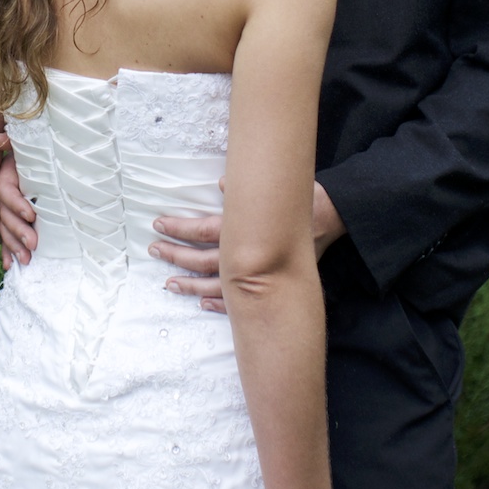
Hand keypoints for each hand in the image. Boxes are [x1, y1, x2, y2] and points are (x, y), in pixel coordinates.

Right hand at [0, 134, 37, 268]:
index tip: (31, 214)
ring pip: (5, 231)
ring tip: (26, 261)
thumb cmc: (34, 152)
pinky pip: (7, 239)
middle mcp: (4, 197)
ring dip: (14, 246)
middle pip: (5, 216)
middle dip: (18, 231)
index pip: (6, 193)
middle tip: (33, 244)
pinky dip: (8, 252)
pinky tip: (11, 266)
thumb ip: (12, 140)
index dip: (17, 204)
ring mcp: (7, 211)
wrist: (38, 161)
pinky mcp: (14, 222)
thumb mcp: (25, 144)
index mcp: (6, 178)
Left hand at [152, 182, 347, 312]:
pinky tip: (204, 303)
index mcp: (248, 230)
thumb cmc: (304, 198)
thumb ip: (245, 188)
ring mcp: (261, 275)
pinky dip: (221, 303)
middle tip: (154, 250)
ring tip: (170, 284)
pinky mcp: (272, 284)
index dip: (181, 229)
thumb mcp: (278, 188)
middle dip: (177, 256)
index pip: (206, 231)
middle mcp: (251, 255)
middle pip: (205, 260)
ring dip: (192, 285)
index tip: (159, 224)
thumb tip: (220, 184)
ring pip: (219, 284)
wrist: (334, 216)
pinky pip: (241, 301)